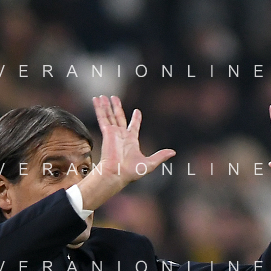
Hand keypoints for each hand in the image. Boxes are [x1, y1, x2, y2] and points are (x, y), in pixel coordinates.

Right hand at [77, 95, 174, 210]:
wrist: (117, 174)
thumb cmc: (131, 172)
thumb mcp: (150, 163)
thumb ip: (160, 156)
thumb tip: (173, 152)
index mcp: (131, 141)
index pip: (134, 126)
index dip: (136, 119)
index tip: (137, 112)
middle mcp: (121, 136)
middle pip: (119, 118)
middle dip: (117, 108)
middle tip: (114, 98)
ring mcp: (113, 133)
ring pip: (110, 116)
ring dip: (106, 106)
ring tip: (103, 97)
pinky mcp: (107, 133)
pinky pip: (103, 118)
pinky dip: (99, 109)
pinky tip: (96, 100)